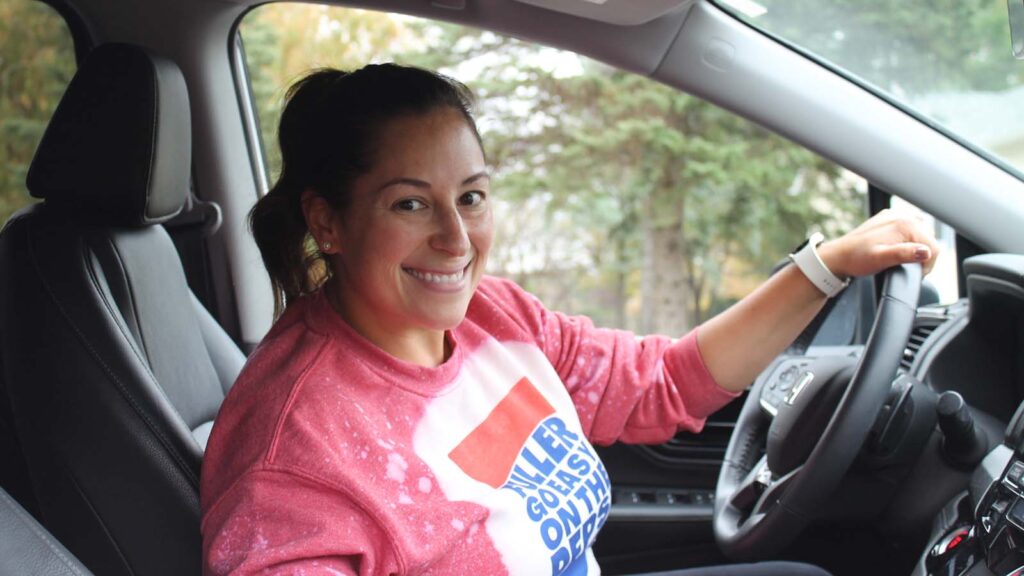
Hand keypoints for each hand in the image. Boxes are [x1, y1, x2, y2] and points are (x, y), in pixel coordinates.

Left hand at [817, 209, 939, 278]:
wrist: (838, 255)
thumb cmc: (856, 259)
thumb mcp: (880, 259)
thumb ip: (904, 254)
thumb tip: (925, 252)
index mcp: (904, 224)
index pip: (934, 247)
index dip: (927, 265)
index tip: (914, 273)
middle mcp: (903, 215)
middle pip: (930, 240)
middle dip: (922, 257)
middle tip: (904, 267)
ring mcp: (897, 216)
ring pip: (922, 235)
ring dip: (916, 249)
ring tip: (900, 259)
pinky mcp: (891, 219)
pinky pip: (911, 231)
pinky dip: (909, 241)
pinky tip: (897, 249)